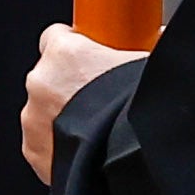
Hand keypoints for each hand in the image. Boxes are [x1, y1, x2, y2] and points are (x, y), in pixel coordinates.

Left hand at [20, 25, 147, 178]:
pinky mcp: (33, 152)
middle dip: (71, 86)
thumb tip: (162, 37)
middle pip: (50, 76)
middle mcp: (40, 82)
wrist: (131, 158)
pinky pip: (43, 143)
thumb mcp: (150, 66)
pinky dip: (59, 146)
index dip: (77, 47)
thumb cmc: (141, 108)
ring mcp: (32, 119)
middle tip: (103, 99)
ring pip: (43, 111)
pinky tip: (88, 151)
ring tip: (98, 129)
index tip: (91, 56)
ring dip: (63, 117)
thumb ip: (146, 49)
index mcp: (65, 53)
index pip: (56, 36)